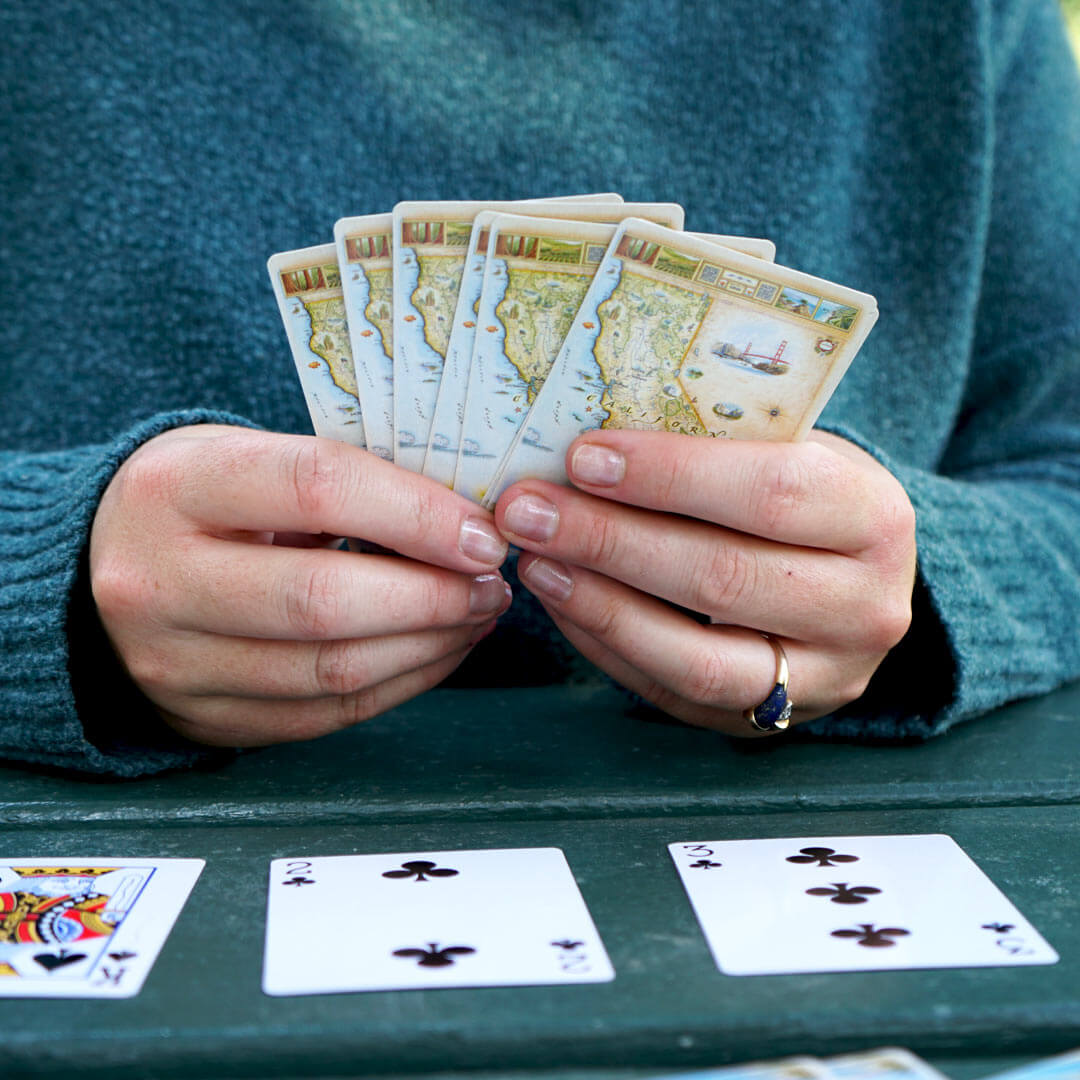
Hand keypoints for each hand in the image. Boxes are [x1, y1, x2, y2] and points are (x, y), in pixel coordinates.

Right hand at [89, 426, 509, 745]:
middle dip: (432, 595)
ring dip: (429, 644)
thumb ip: (342, 479)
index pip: (315, 488)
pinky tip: (439, 649)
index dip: (416, 514)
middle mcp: (159, 581)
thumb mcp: (247, 455)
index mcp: (175, 488)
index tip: (482, 533)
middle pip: (323, 600)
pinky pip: (325, 714)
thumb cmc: (202, 498)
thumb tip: (462, 522)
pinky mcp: (205, 718)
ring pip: (331, 670)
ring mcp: (173, 664)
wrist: (105, 565)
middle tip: (490, 581)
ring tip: (476, 612)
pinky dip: (401, 683)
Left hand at [494, 430, 916, 734]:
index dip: (670, 475)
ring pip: (698, 657)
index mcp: (875, 518)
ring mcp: (819, 679)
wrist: (851, 583)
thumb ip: (716, 449)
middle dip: (611, 540)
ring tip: (535, 560)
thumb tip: (590, 443)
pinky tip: (562, 600)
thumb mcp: (788, 452)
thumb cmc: (802, 498)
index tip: (583, 456)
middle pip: (723, 578)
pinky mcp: (765, 720)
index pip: (770, 493)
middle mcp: (864, 608)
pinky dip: (607, 645)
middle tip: (528, 510)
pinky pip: (672, 692)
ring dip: (601, 605)